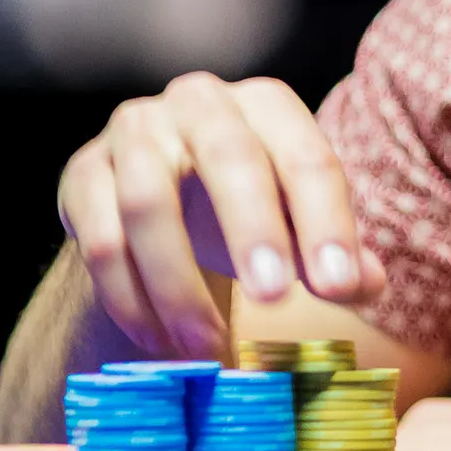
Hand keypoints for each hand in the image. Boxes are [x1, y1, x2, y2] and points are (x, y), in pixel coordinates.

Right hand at [59, 73, 385, 358]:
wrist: (161, 191)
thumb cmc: (250, 206)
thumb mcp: (300, 224)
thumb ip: (338, 255)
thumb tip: (367, 286)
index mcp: (268, 106)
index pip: (307, 158)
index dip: (327, 223)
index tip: (341, 288)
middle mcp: (200, 102)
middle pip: (228, 157)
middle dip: (254, 231)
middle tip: (276, 301)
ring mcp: (133, 132)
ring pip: (149, 204)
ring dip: (180, 286)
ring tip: (208, 348)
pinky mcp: (83, 175)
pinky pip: (101, 241)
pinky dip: (131, 301)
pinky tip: (161, 344)